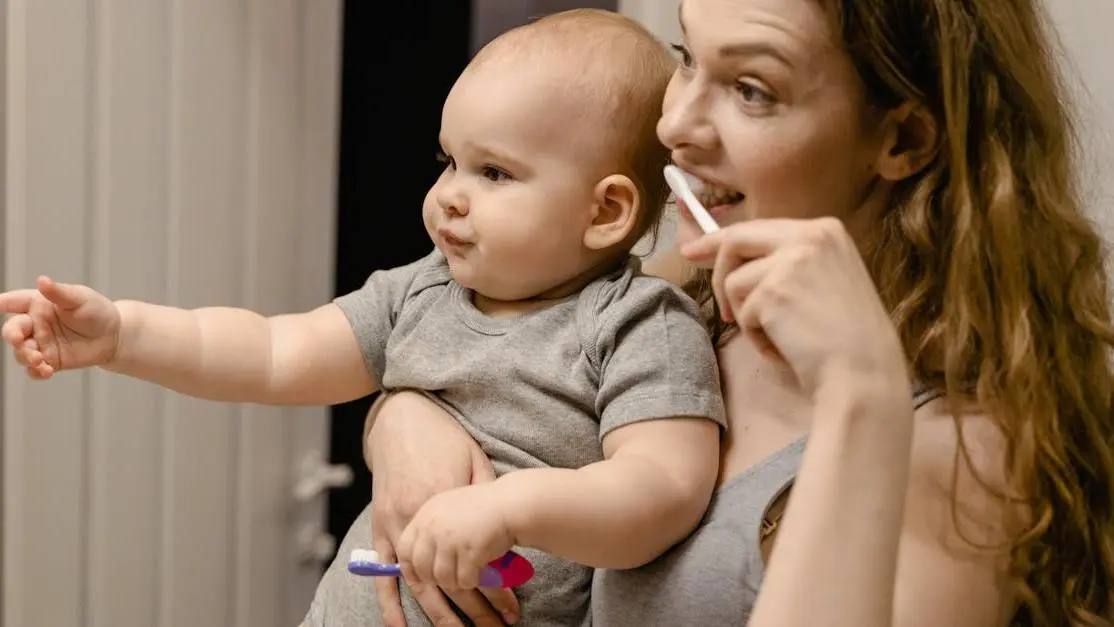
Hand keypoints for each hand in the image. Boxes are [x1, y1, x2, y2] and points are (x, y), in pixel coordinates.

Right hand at [0, 276, 120, 378]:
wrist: (113, 335)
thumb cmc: (96, 311)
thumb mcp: (79, 298)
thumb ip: (59, 292)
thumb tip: (42, 280)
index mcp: (38, 305)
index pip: (14, 302)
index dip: (3, 303)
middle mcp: (35, 325)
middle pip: (12, 330)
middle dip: (12, 335)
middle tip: (18, 340)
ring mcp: (41, 344)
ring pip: (21, 352)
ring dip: (26, 356)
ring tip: (39, 359)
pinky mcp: (50, 361)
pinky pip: (35, 370)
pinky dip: (36, 372)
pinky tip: (46, 371)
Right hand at [367, 392, 519, 625]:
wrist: (402, 418)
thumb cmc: (443, 438)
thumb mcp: (474, 461)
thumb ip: (484, 496)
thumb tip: (506, 532)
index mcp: (443, 506)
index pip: (473, 560)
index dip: (495, 588)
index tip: (512, 607)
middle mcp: (417, 522)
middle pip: (447, 580)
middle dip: (473, 609)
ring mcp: (394, 526)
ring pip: (418, 583)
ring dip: (438, 613)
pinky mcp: (379, 526)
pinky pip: (383, 573)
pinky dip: (389, 602)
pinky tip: (398, 626)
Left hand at [397, 483, 514, 591]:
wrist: (511, 503)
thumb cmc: (483, 506)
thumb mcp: (448, 507)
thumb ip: (430, 528)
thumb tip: (415, 559)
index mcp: (426, 514)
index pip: (405, 549)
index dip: (411, 567)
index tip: (420, 577)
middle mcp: (434, 527)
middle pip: (422, 568)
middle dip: (435, 579)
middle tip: (450, 577)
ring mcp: (451, 540)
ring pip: (443, 578)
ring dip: (456, 581)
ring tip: (468, 573)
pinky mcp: (469, 552)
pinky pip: (464, 580)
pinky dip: (472, 581)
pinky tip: (481, 571)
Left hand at [680, 218, 908, 394]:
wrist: (864, 371)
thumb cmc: (849, 336)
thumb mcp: (827, 279)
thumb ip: (790, 262)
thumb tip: (740, 261)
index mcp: (825, 230)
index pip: (760, 227)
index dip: (723, 239)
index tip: (696, 249)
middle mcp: (809, 235)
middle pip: (737, 239)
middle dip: (714, 265)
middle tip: (697, 278)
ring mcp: (789, 262)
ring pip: (734, 282)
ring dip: (746, 315)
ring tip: (777, 336)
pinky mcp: (772, 292)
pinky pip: (742, 314)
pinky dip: (756, 338)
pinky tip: (784, 349)